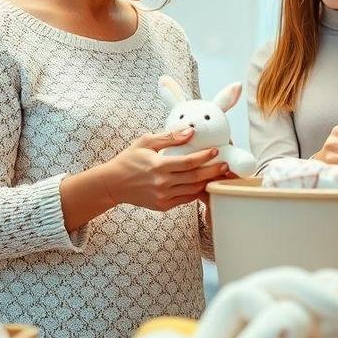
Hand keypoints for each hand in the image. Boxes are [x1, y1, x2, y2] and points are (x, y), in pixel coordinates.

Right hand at [100, 129, 230, 211]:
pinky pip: (185, 199)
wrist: (113, 184)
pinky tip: (202, 184)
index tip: (215, 150)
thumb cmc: (128, 160)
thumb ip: (170, 137)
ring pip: (193, 190)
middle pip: (195, 178)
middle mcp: (163, 184)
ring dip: (207, 182)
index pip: (189, 162)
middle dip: (213, 171)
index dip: (205, 157)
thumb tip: (190, 131)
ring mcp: (163, 197)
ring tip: (218, 174)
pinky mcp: (163, 206)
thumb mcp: (146, 142)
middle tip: (224, 164)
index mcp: (159, 166)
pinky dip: (196, 192)